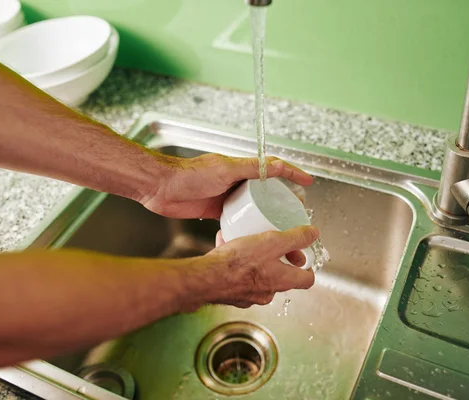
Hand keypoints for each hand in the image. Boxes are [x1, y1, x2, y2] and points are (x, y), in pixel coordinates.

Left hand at [142, 154, 312, 218]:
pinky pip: (237, 221)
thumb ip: (251, 168)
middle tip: (296, 219)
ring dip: (266, 221)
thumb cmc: (189, 175)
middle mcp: (236, 182)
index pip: (273, 169)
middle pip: (266, 194)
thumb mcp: (225, 169)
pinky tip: (253, 239)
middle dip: (283, 207)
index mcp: (241, 169)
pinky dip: (246, 228)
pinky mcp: (216, 212)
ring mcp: (227, 198)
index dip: (292, 175)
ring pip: (253, 210)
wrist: (161, 188)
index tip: (308, 183)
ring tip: (279, 235)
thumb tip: (277, 166)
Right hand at [197, 225, 317, 307]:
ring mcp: (248, 295)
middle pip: (281, 277)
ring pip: (258, 276)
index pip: (307, 280)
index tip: (303, 258)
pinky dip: (236, 264)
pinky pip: (238, 276)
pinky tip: (226, 247)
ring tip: (246, 242)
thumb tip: (313, 234)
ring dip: (255, 260)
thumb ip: (294, 238)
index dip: (308, 268)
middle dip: (278, 260)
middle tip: (273, 245)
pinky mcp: (231, 294)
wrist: (206, 278)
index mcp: (282, 281)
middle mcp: (267, 292)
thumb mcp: (272, 242)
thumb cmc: (238, 263)